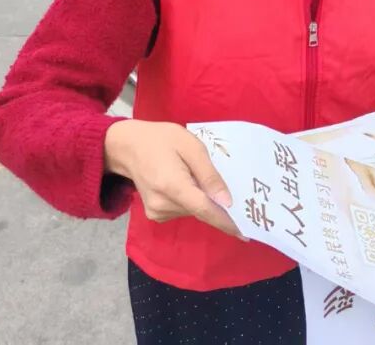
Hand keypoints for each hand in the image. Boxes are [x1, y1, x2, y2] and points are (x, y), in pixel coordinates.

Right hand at [104, 119, 242, 238]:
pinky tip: (189, 183)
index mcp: (172, 186)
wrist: (128, 146)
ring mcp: (156, 212)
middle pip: (201, 210)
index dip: (227, 222)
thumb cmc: (162, 140)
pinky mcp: (155, 214)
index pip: (205, 210)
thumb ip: (209, 175)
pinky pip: (184, 210)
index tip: (246, 233)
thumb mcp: (191, 147)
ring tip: (200, 176)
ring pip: (194, 211)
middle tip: (232, 188)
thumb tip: (227, 201)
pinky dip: (192, 200)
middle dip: (218, 203)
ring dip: (204, 199)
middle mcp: (162, 205)